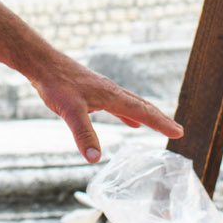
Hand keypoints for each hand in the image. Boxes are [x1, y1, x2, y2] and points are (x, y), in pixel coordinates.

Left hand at [29, 56, 183, 163]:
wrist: (43, 64)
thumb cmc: (56, 84)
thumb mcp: (69, 111)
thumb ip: (83, 134)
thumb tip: (94, 159)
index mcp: (112, 96)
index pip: (143, 112)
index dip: (161, 123)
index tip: (179, 133)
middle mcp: (112, 92)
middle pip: (142, 106)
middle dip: (160, 119)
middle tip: (178, 131)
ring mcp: (103, 91)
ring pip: (131, 104)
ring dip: (146, 116)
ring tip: (159, 125)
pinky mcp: (94, 91)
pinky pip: (118, 105)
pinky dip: (128, 114)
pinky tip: (129, 121)